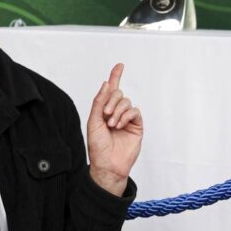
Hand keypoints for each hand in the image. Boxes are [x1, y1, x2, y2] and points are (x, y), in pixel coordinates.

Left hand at [87, 64, 142, 196]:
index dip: (115, 77)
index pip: (110, 90)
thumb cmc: (98, 147)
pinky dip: (127, 115)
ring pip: (126, 102)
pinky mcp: (136, 126)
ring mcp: (127, 119)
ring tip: (112, 124)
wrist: (108, 164)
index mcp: (104, 111)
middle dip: (111, 101)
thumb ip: (99, 102)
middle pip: (118, 94)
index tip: (119, 65)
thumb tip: (106, 84)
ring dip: (118, 111)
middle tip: (106, 114)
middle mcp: (116, 113)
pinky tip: (120, 125)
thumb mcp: (94, 121)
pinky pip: (135, 112)